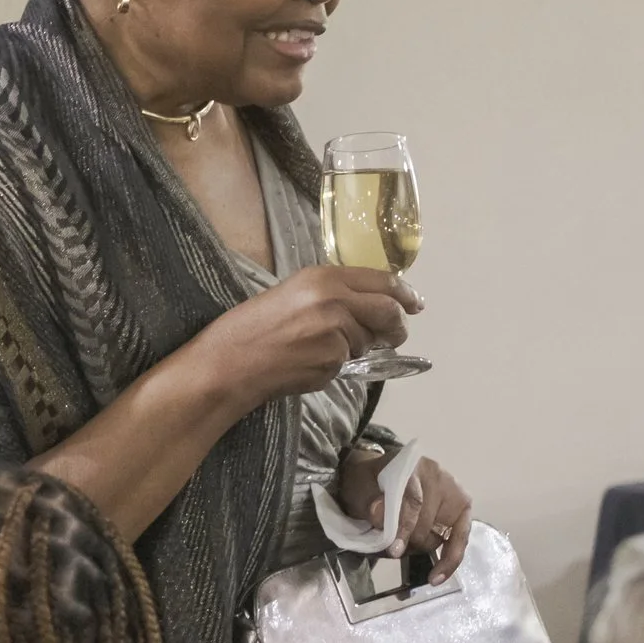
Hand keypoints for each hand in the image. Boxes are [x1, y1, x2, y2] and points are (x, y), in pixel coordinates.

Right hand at [190, 266, 419, 406]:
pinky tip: (306, 362)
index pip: (382, 280)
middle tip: (394, 335)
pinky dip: (334, 365)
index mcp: (321, 277)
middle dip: (397, 325)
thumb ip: (330, 294)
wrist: (228, 363)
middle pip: (389, 310)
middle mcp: (334, 300)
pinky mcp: (333, 361)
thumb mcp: (290, 293)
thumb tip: (368, 306)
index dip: (404, 293)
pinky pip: (346, 362)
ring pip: (367, 340)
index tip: (414, 303)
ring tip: (316, 348)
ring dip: (355, 347)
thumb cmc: (248, 327)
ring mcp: (336, 332)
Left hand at [337, 448, 474, 582]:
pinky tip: (437, 576)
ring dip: (418, 548)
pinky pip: (458, 540)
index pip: (413, 501)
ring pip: (438, 537)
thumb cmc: (368, 482)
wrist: (376, 477)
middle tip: (387, 544)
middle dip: (406, 541)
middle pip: (427, 524)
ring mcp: (453, 493)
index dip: (404, 528)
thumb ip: (367, 499)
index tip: (393, 549)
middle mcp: (439, 476)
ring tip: (400, 545)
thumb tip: (379, 515)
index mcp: (412, 465)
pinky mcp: (461, 509)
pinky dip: (448, 560)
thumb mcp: (359, 486)